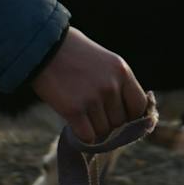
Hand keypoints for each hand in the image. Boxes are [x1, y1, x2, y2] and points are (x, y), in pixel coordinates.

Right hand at [32, 27, 151, 142]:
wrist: (44, 48)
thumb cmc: (75, 55)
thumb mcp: (106, 62)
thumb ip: (118, 85)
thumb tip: (127, 117)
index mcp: (122, 72)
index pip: (140, 106)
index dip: (131, 116)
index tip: (119, 116)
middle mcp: (111, 86)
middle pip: (120, 122)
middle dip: (109, 122)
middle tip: (94, 115)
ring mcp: (93, 98)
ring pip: (103, 131)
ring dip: (94, 129)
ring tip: (82, 115)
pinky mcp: (74, 110)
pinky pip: (88, 136)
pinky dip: (83, 137)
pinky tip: (76, 125)